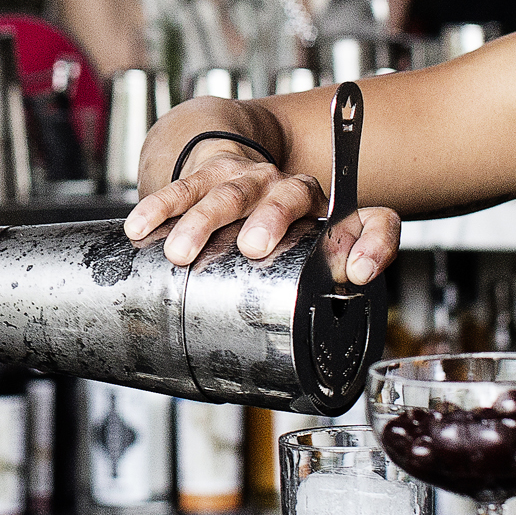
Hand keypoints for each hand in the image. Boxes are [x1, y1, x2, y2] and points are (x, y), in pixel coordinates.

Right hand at [125, 151, 401, 285]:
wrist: (228, 162)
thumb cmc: (270, 228)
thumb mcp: (301, 256)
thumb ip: (311, 291)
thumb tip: (312, 351)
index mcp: (329, 214)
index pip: (373, 220)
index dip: (374, 244)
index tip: (357, 272)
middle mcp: (292, 189)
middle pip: (290, 195)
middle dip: (271, 219)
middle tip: (253, 247)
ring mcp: (249, 179)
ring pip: (231, 192)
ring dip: (204, 220)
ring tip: (182, 252)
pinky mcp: (207, 174)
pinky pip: (182, 187)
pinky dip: (161, 207)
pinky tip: (141, 228)